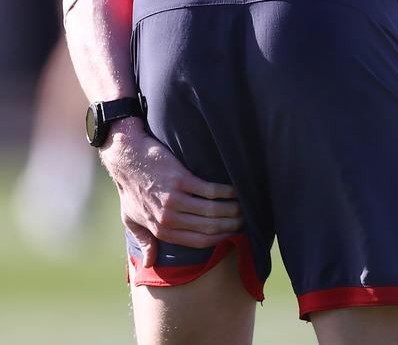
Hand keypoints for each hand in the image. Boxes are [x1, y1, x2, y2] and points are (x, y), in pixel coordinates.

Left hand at [99, 117, 242, 267]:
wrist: (126, 159)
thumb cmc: (130, 188)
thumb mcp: (131, 218)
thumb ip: (144, 240)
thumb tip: (149, 262)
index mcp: (161, 230)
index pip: (199, 242)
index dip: (220, 239)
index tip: (234, 234)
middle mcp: (169, 218)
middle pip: (209, 227)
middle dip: (231, 224)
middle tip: (245, 218)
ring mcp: (175, 199)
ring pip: (213, 210)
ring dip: (232, 208)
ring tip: (244, 204)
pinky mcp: (181, 180)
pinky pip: (210, 190)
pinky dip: (226, 191)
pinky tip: (235, 189)